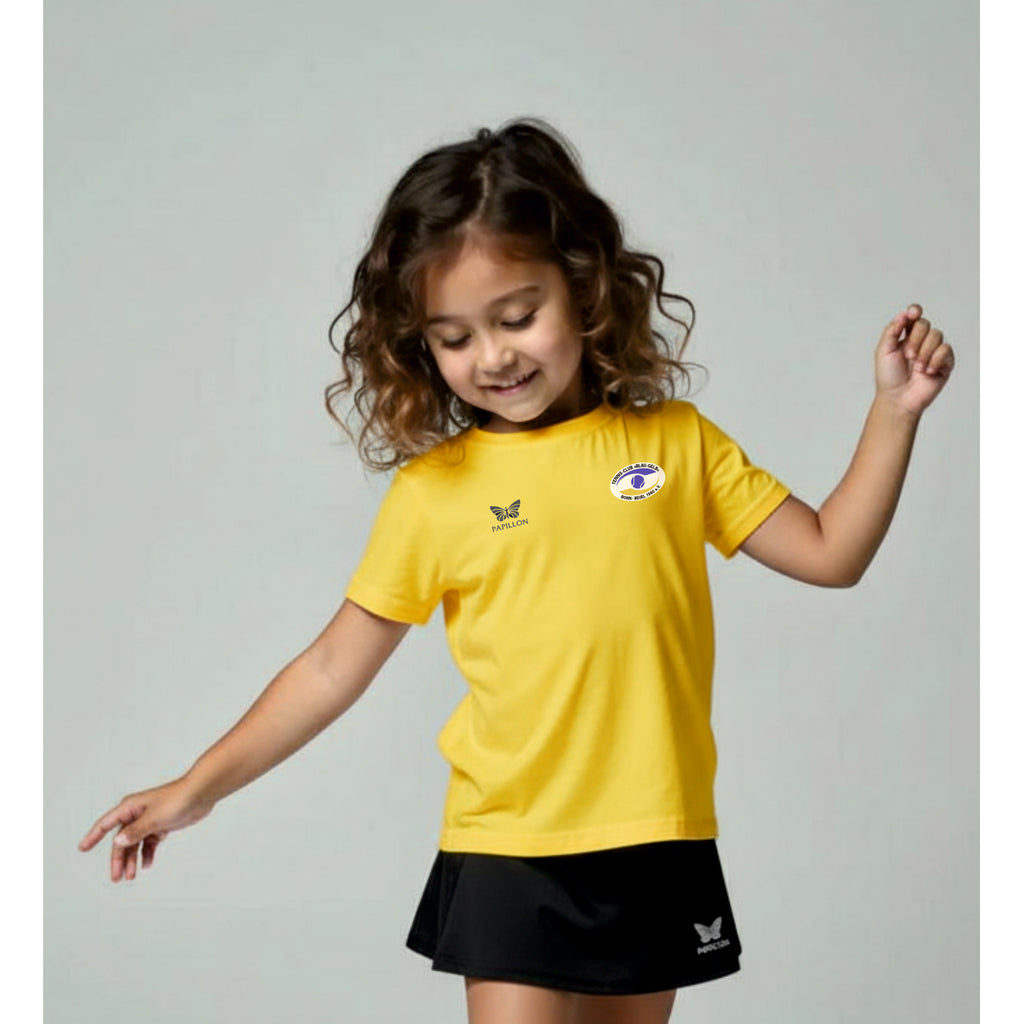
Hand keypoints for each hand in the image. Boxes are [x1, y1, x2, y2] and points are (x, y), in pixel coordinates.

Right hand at [77, 777, 215, 882]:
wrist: (201, 794)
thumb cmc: (177, 800)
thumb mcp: (154, 818)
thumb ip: (135, 832)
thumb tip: (117, 843)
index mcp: (130, 807)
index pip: (106, 824)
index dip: (93, 836)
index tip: (81, 848)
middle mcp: (137, 814)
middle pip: (121, 840)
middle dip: (118, 859)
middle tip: (116, 878)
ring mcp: (149, 820)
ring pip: (135, 843)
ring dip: (132, 859)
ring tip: (131, 876)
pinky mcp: (161, 825)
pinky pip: (149, 843)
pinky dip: (147, 853)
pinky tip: (147, 865)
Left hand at [875, 304, 954, 416]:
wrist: (898, 398)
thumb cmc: (888, 377)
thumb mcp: (883, 351)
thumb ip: (892, 331)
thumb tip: (904, 314)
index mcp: (905, 336)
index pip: (914, 317)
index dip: (915, 311)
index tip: (913, 313)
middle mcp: (921, 341)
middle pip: (925, 324)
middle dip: (915, 339)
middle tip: (908, 356)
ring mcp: (934, 350)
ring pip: (937, 335)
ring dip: (925, 352)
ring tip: (917, 368)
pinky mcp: (945, 361)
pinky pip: (945, 349)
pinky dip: (935, 360)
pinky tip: (927, 372)